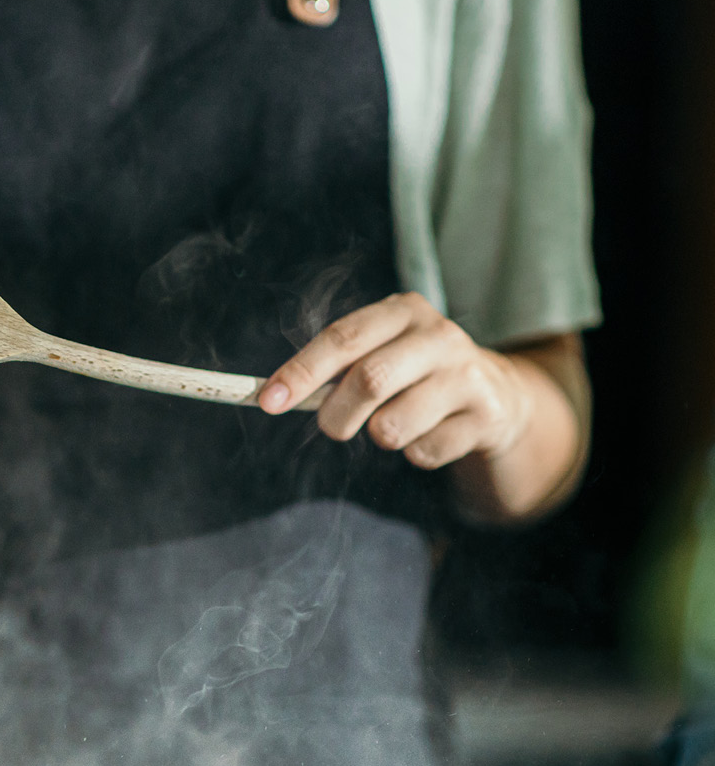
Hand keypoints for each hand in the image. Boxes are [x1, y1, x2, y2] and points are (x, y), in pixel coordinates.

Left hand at [258, 292, 531, 470]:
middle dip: (336, 414)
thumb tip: (274, 395)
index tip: (267, 401)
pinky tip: (431, 434)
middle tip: (331, 427)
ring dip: (379, 436)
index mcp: (403, 311)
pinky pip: (424, 453)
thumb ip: (333, 370)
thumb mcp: (381, 354)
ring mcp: (467, 376)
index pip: (342, 337)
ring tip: (394, 424)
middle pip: (369, 380)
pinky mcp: (486, 416)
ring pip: (393, 427)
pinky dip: (415, 454)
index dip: (300, 371)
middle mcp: (439, 336)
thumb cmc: (415, 375)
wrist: (497, 395)